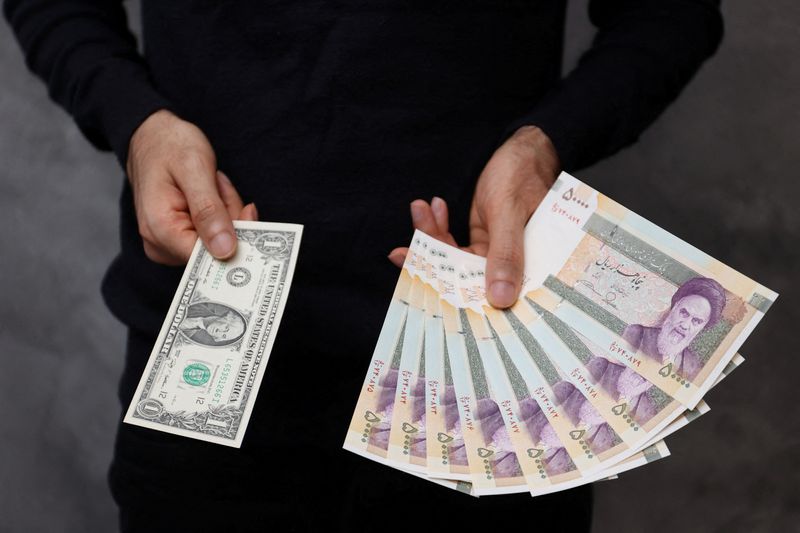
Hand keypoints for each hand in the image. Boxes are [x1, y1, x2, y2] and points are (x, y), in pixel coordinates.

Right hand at [126, 109, 257, 264]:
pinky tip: (210, 190)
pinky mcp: (178, 239)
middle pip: (218, 249)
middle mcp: (160, 245)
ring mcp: (168, 244)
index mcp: (161, 230)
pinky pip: (214, 234)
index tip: (245, 210)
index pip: (210, 257)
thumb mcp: (194, 170)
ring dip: (225, 210)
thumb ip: (209, 211)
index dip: (237, 237)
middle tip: (217, 185)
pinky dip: (221, 211)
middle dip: (229, 216)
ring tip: (210, 183)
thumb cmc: (169, 146)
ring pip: (221, 241)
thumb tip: (225, 251)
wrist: (152, 136)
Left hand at [389, 126, 558, 307]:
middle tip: (400, 252)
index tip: (417, 280)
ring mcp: (494, 253)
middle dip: (430, 261)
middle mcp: (510, 267)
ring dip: (431, 236)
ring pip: (454, 256)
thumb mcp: (509, 213)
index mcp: (526, 270)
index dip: (450, 290)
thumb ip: (505, 254)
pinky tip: (434, 206)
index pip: (486, 292)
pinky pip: (455, 240)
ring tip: (419, 209)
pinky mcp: (484, 239)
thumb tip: (501, 299)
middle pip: (463, 277)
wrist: (527, 148)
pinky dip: (440, 225)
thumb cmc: (523, 175)